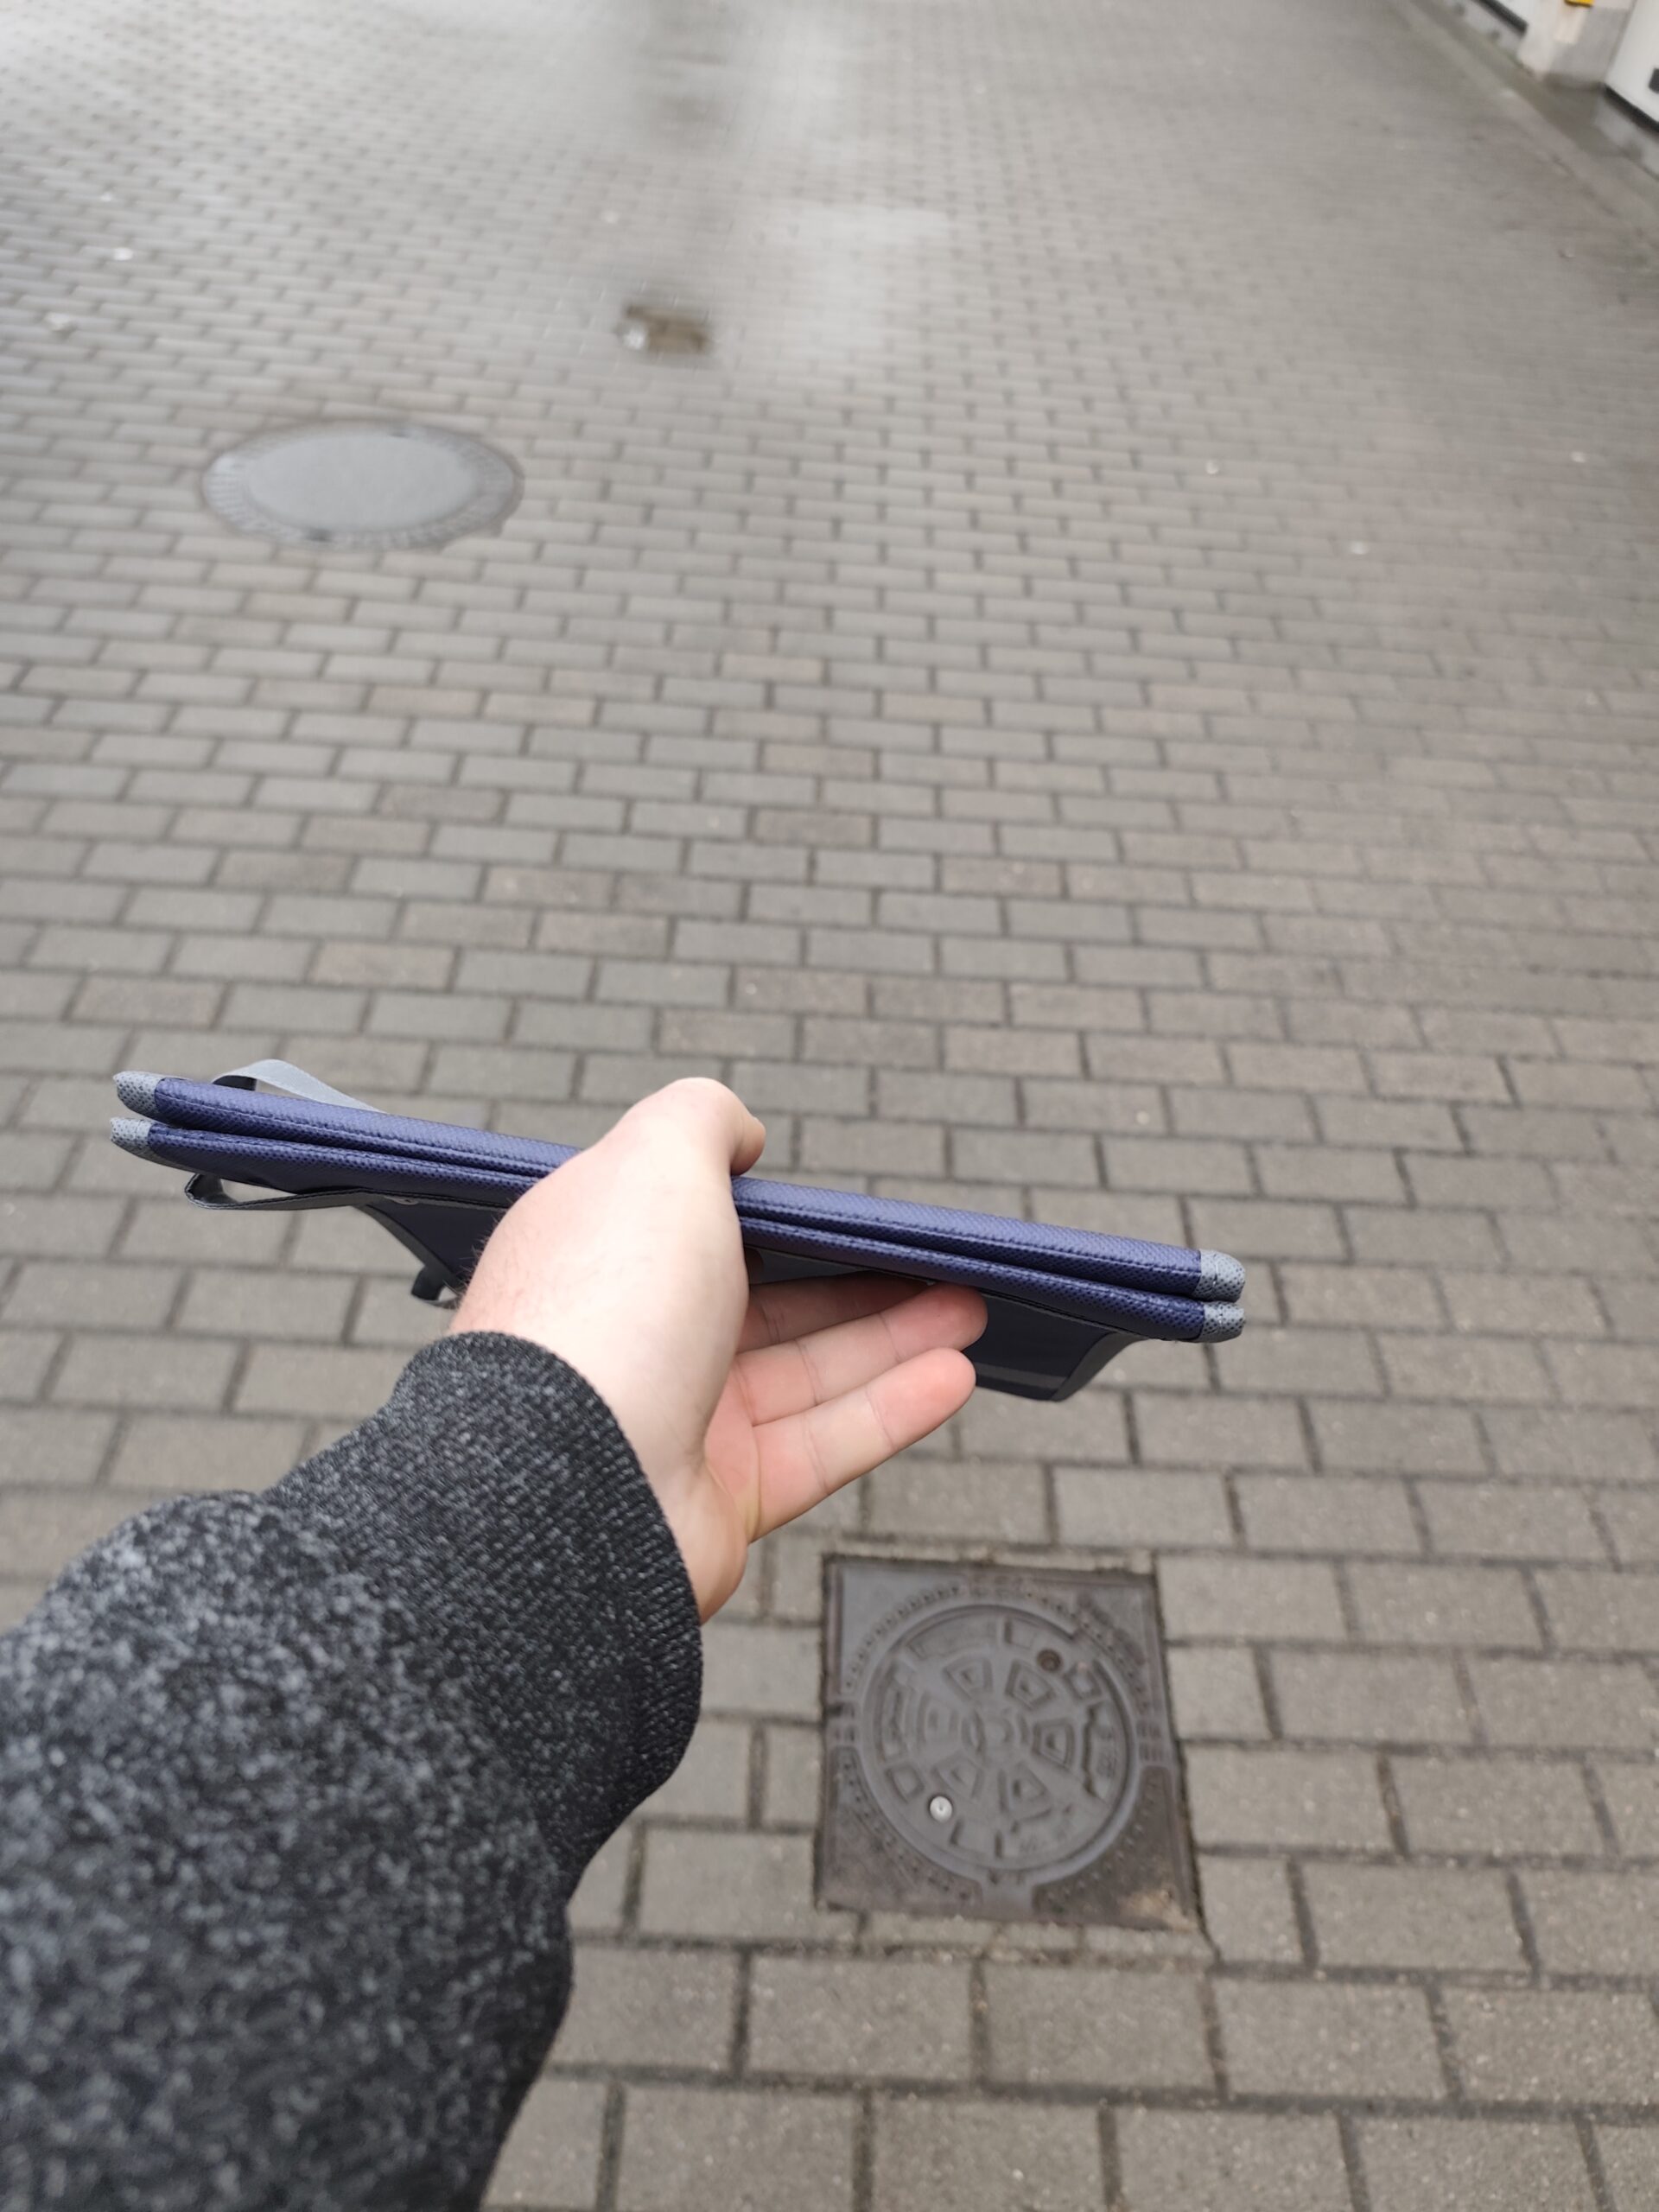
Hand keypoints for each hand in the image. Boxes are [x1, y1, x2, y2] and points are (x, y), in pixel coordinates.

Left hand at [450, 1079, 983, 1615]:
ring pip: (806, 1374)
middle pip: (767, 1302)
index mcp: (602, 1255)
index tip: (843, 1207)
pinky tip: (950, 1376)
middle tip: (938, 1265)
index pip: (693, 1223)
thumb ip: (703, 1119)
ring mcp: (675, 1422)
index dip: (774, 1214)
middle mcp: (633, 1337)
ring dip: (895, 1339)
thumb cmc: (600, 1312)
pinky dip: (891, 1410)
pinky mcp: (718, 1498)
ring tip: (971, 1310)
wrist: (566, 1485)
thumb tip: (740, 1133)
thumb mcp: (656, 1160)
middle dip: (861, 1281)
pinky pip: (821, 1445)